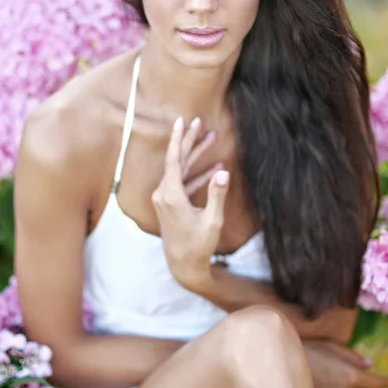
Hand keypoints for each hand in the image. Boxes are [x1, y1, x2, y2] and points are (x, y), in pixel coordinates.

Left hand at [152, 116, 229, 287]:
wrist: (183, 265)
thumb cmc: (198, 246)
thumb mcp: (212, 222)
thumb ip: (217, 195)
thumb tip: (223, 172)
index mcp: (171, 197)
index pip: (174, 161)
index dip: (178, 139)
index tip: (181, 122)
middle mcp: (164, 194)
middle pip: (177, 160)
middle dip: (189, 140)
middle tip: (199, 121)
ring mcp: (165, 199)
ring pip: (180, 169)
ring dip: (195, 155)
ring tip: (211, 137)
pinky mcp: (170, 203)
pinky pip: (183, 182)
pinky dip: (197, 174)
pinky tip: (214, 167)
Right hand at [303, 340, 387, 387]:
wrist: (283, 362)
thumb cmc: (308, 349)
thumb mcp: (331, 346)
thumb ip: (352, 356)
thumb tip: (369, 364)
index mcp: (349, 375)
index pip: (375, 382)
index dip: (384, 381)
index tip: (387, 379)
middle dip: (370, 386)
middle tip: (367, 379)